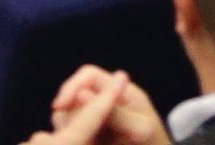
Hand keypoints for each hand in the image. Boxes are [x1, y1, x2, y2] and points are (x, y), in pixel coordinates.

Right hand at [29, 68, 168, 144]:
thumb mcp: (139, 129)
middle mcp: (107, 101)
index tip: (59, 105)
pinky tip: (83, 143)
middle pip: (74, 95)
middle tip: (69, 133)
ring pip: (70, 116)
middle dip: (67, 112)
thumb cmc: (155, 144)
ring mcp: (99, 119)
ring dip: (69, 127)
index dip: (72, 86)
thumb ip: (114, 113)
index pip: (89, 75)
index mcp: (121, 91)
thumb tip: (81, 95)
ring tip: (82, 141)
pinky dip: (76, 137)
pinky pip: (76, 132)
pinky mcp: (94, 135)